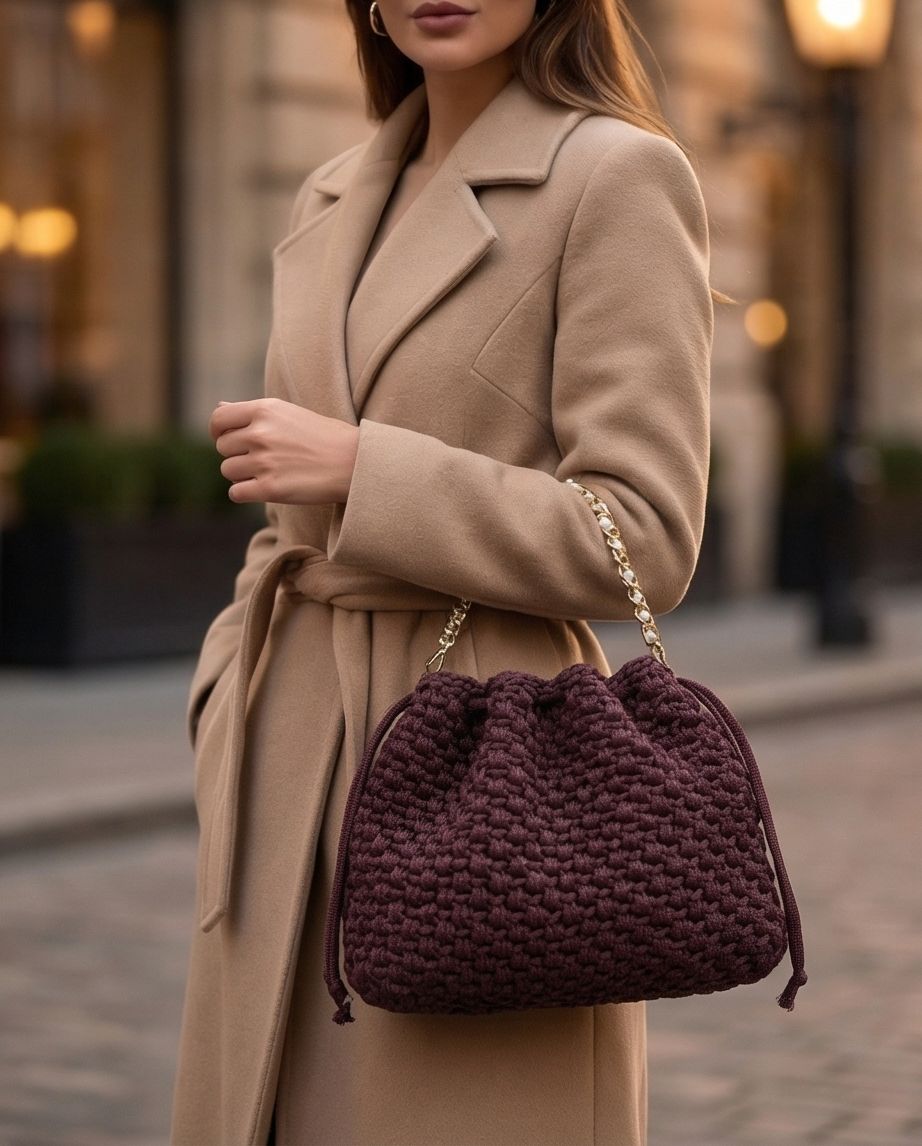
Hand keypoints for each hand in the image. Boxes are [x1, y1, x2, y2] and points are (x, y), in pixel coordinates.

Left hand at [209, 398, 359, 505]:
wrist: (354, 462)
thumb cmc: (325, 437)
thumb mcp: (288, 413)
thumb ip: (253, 413)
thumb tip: (219, 408)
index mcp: (264, 410)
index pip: (218, 420)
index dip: (218, 431)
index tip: (227, 439)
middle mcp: (260, 434)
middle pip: (223, 448)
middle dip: (237, 454)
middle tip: (263, 459)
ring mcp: (264, 462)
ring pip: (228, 471)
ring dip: (242, 475)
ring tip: (269, 472)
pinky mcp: (269, 489)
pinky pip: (236, 493)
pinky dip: (245, 493)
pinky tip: (263, 488)